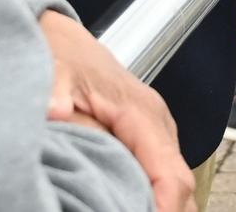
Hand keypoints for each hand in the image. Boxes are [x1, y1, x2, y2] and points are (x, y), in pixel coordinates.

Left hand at [39, 11, 194, 211]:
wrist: (65, 41)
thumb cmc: (63, 56)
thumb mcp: (55, 69)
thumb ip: (57, 90)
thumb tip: (55, 110)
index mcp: (141, 111)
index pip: (170, 173)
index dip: (164, 208)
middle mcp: (157, 124)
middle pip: (181, 186)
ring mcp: (156, 134)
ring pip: (176, 185)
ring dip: (161, 207)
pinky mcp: (147, 142)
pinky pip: (162, 178)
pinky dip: (153, 199)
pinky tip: (132, 207)